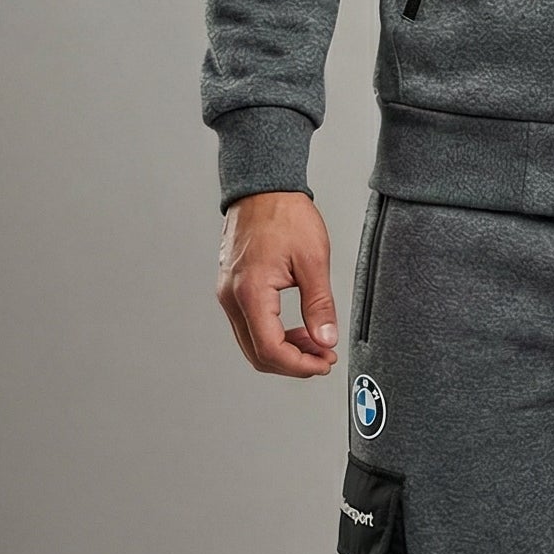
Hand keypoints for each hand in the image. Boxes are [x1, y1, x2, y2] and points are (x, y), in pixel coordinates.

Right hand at [217, 191, 339, 376]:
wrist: (262, 188)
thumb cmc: (285, 215)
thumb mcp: (313, 260)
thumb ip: (320, 305)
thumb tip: (326, 340)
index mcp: (251, 292)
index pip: (270, 350)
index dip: (300, 365)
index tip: (324, 363)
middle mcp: (231, 297)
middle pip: (257, 354)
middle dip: (293, 363)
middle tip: (323, 358)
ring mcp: (227, 294)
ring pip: (251, 342)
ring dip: (284, 350)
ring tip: (316, 341)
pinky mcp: (231, 288)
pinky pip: (249, 325)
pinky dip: (273, 334)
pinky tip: (297, 328)